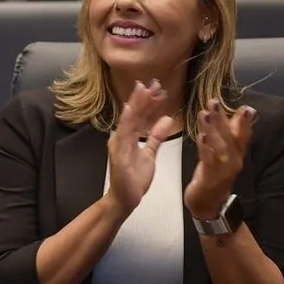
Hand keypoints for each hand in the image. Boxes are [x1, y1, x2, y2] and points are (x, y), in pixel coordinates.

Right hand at [106, 80, 175, 215]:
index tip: (158, 89)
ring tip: (144, 90)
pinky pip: (122, 136)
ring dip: (136, 105)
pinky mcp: (118, 154)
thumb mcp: (150, 154)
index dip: (148, 102)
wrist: (125, 199)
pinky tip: (129, 110)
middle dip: (143, 98)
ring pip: (128, 121)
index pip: (140, 116)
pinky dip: (125, 122)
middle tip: (153, 83)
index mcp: (129, 137)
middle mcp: (121, 138)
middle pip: (133, 114)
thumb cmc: (134, 179)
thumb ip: (156, 137)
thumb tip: (165, 119)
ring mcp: (118, 145)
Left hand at [184, 100, 254, 217]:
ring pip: (220, 147)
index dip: (245, 121)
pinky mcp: (210, 178)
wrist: (207, 204)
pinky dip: (206, 148)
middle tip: (214, 102)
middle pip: (230, 137)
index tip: (245, 107)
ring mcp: (223, 170)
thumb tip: (239, 113)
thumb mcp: (222, 152)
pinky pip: (209, 161)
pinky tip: (201, 137)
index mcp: (236, 153)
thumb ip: (229, 133)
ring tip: (204, 114)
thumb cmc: (213, 174)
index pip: (243, 135)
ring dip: (212, 130)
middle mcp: (234, 160)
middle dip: (222, 119)